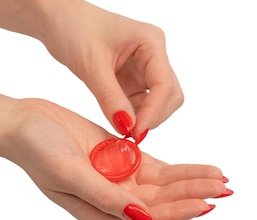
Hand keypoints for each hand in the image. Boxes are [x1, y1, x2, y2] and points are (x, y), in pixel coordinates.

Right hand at [0, 95, 226, 219]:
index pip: (149, 217)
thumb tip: (144, 218)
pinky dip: (183, 169)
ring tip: (222, 180)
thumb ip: (107, 197)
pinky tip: (205, 169)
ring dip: (194, 182)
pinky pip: (161, 167)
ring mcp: (122, 178)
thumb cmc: (37, 150)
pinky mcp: (126, 158)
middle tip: (225, 191)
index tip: (204, 205)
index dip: (177, 212)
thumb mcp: (69, 174)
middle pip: (164, 201)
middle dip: (194, 195)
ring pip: (167, 184)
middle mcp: (117, 198)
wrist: (23, 121)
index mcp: (101, 210)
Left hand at [36, 1, 182, 140]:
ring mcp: (147, 68)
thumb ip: (110, 98)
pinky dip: (135, 115)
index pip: (164, 84)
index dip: (154, 111)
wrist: (56, 21)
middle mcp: (155, 55)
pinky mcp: (135, 79)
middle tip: (133, 133)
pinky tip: (120, 121)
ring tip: (124, 128)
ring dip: (146, 117)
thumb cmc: (73, 28)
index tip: (137, 131)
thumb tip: (128, 127)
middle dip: (155, 116)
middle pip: (170, 95)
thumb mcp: (91, 65)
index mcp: (152, 42)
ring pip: (161, 101)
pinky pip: (144, 103)